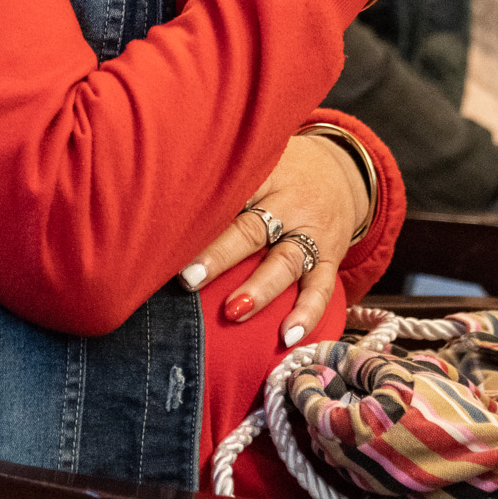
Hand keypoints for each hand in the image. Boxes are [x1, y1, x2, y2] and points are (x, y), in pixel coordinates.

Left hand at [180, 132, 368, 345]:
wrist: (341, 172)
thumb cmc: (279, 173)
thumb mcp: (254, 163)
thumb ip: (218, 184)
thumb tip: (156, 215)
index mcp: (263, 174)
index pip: (231, 193)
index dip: (202, 216)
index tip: (169, 238)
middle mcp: (289, 202)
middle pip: (253, 229)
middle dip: (221, 255)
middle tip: (189, 279)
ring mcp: (313, 231)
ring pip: (287, 261)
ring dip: (260, 288)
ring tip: (233, 311)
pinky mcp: (332, 256)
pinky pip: (323, 287)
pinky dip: (307, 313)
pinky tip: (289, 335)